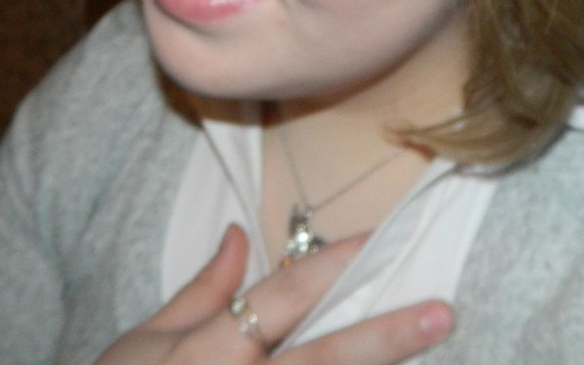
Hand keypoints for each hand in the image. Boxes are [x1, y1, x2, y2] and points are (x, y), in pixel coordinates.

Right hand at [94, 225, 452, 364]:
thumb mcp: (141, 344)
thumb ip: (198, 293)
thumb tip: (237, 232)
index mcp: (200, 354)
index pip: (276, 300)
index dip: (329, 266)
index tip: (377, 239)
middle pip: (320, 362)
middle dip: (382, 338)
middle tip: (442, 313)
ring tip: (430, 358)